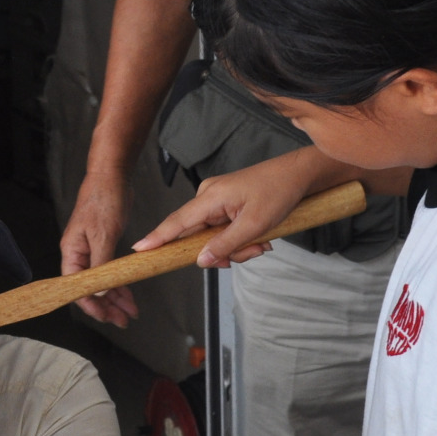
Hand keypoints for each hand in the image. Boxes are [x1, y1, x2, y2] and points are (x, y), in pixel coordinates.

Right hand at [60, 168, 137, 327]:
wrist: (112, 176)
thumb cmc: (103, 199)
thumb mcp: (103, 234)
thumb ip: (100, 265)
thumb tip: (98, 292)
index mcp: (72, 251)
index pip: (76, 287)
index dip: (90, 305)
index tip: (105, 317)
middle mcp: (79, 254)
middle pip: (89, 289)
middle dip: (106, 306)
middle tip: (122, 320)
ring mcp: (92, 250)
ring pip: (102, 282)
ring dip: (116, 298)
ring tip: (130, 312)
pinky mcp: (104, 245)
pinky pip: (110, 271)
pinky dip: (121, 283)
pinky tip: (129, 294)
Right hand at [133, 149, 330, 267]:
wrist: (298, 175)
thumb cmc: (278, 192)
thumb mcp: (255, 225)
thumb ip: (226, 245)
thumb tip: (200, 260)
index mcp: (210, 198)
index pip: (176, 223)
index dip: (157, 238)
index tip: (138, 250)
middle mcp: (207, 197)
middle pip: (199, 237)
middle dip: (226, 251)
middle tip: (255, 251)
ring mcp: (216, 201)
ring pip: (214, 238)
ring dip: (237, 247)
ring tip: (262, 243)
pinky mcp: (226, 204)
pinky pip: (224, 230)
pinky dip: (240, 239)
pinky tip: (260, 238)